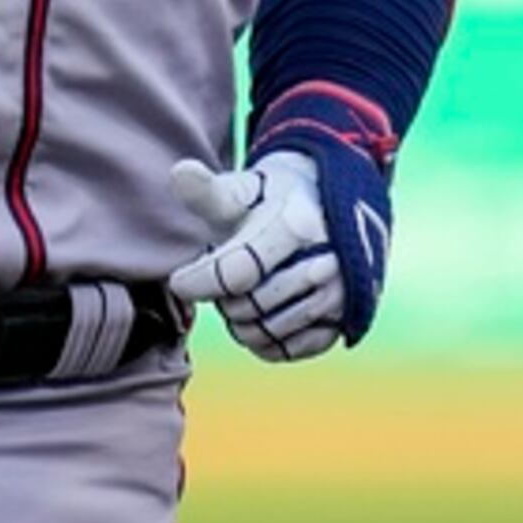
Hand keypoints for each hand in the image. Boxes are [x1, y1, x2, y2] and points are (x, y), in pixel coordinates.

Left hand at [166, 84, 399, 360]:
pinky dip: (263, 341)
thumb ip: (212, 191)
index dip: (200, 281)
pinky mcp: (343, 320)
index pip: (237, 271)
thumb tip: (179, 172)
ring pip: (266, 332)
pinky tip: (257, 318)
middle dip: (223, 299)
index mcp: (298, 226)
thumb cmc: (278, 199)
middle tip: (222, 282)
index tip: (179, 281)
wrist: (334, 209)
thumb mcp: (248, 187)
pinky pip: (287, 350)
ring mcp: (339, 295)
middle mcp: (327, 263)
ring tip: (239, 296)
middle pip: (249, 306)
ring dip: (240, 322)